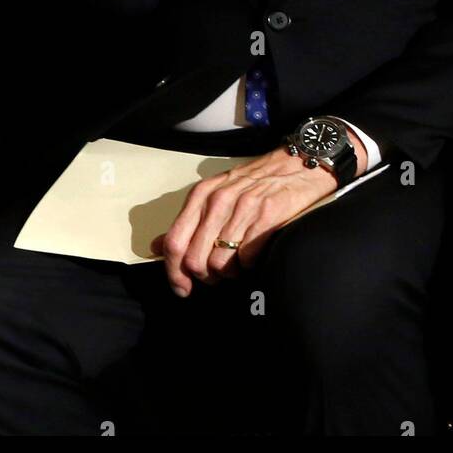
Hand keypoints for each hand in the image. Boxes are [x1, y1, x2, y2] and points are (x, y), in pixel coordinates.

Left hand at [149, 143, 338, 296]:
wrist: (297, 164)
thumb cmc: (255, 183)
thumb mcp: (215, 194)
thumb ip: (186, 222)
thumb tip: (155, 248)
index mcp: (201, 195)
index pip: (175, 242)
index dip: (174, 273)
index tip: (183, 288)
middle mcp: (218, 200)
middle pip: (195, 259)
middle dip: (205, 276)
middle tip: (218, 275)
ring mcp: (243, 208)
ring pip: (220, 263)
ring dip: (229, 272)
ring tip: (238, 263)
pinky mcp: (267, 217)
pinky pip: (246, 259)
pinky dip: (249, 265)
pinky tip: (254, 255)